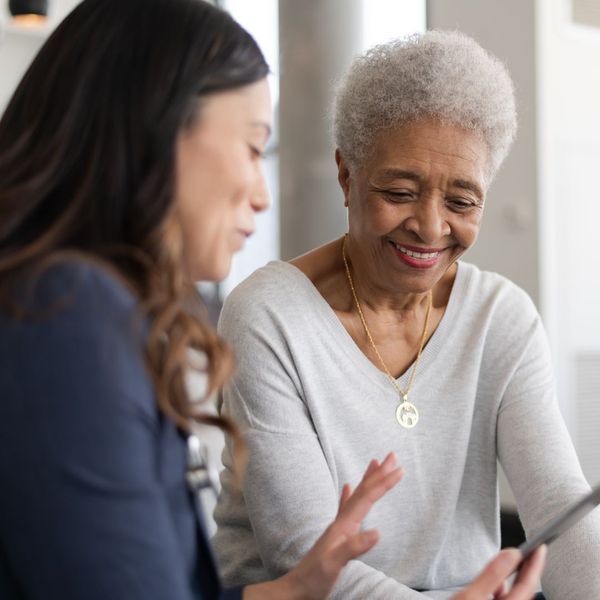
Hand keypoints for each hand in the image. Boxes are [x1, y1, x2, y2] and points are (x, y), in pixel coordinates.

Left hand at [244, 452, 402, 599]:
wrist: (296, 589)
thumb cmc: (314, 578)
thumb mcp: (334, 564)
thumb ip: (354, 547)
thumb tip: (378, 532)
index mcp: (343, 525)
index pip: (367, 498)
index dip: (383, 483)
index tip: (400, 469)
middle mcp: (341, 521)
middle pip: (363, 491)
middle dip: (379, 473)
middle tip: (392, 455)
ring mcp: (338, 527)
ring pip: (356, 496)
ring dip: (368, 479)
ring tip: (375, 463)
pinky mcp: (336, 535)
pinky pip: (345, 507)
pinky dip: (349, 495)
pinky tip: (347, 487)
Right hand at [452, 545, 546, 599]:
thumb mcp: (471, 595)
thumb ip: (492, 574)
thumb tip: (511, 555)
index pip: (527, 586)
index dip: (535, 565)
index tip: (540, 548)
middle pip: (524, 593)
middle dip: (529, 572)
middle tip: (534, 551)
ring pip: (515, 598)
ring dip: (516, 580)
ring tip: (517, 564)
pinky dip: (503, 590)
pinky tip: (498, 585)